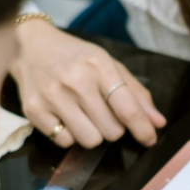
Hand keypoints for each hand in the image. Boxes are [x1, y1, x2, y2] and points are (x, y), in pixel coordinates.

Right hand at [10, 20, 165, 147]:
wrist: (31, 46)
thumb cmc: (75, 57)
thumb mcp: (108, 64)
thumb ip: (135, 93)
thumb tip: (158, 122)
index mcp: (98, 65)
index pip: (127, 108)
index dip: (143, 129)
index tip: (149, 138)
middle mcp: (75, 80)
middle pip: (111, 130)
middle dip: (114, 128)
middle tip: (104, 113)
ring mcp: (52, 96)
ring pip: (90, 140)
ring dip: (93, 134)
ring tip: (85, 115)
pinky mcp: (34, 111)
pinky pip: (65, 142)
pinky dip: (70, 135)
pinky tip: (66, 117)